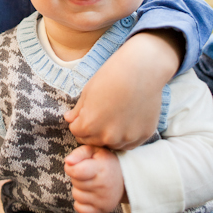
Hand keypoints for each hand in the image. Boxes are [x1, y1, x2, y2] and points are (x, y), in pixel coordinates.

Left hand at [64, 30, 181, 149]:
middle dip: (93, 131)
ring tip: (115, 115)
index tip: (86, 113)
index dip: (79, 122)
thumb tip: (69, 119)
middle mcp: (107, 137)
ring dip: (110, 135)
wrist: (142, 69)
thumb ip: (78, 110)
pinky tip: (128, 118)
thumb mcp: (88, 91)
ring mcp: (127, 138)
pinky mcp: (143, 135)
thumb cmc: (111, 75)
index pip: (77, 132)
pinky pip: (130, 142)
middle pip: (93, 141)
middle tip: (101, 114)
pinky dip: (127, 135)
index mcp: (88, 125)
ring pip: (112, 144)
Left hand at [64, 145, 125, 212]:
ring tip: (90, 183)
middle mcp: (104, 185)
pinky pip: (80, 209)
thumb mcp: (94, 150)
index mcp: (102, 168)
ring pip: (76, 195)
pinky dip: (81, 202)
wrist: (125, 178)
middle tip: (88, 173)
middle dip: (76, 177)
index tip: (74, 165)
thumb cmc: (105, 162)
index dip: (70, 168)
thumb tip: (67, 161)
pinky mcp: (103, 210)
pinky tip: (89, 194)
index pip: (77, 172)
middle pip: (75, 183)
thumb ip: (79, 153)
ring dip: (79, 188)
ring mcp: (104, 200)